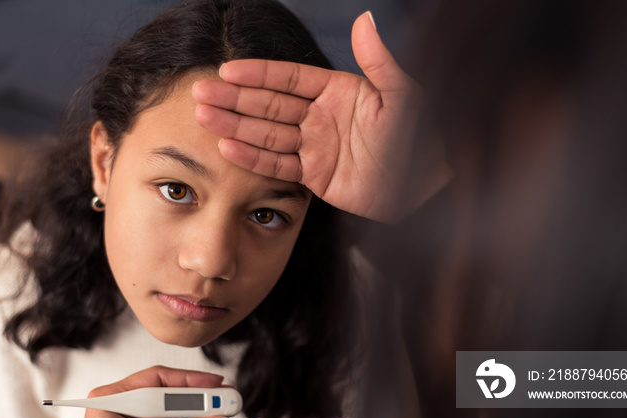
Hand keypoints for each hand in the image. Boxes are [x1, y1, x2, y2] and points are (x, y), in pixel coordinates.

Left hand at [75, 366, 237, 417]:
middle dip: (199, 399)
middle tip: (226, 398)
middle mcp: (121, 408)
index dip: (189, 380)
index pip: (157, 378)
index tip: (215, 383)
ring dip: (199, 415)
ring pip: (173, 412)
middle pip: (168, 394)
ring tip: (223, 414)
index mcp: (112, 399)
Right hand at [193, 12, 450, 222]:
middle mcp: (320, 116)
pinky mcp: (314, 176)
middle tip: (201, 92)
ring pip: (267, 133)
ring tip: (204, 116)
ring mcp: (314, 146)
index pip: (289, 78)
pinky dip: (253, 158)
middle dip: (235, 98)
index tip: (228, 71)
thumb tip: (365, 19)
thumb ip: (379, 62)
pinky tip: (228, 146)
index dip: (258, 74)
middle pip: (269, 104)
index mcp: (338, 91)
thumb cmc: (421, 138)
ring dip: (235, 125)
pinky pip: (278, 165)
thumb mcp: (404, 96)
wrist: (425, 188)